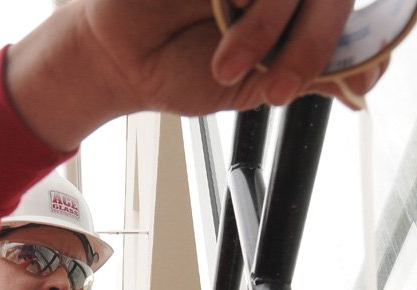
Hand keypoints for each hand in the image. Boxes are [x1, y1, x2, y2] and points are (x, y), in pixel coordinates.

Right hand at [6, 0, 384, 150]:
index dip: (341, 44)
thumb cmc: (179, 72)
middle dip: (308, 45)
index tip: (324, 84)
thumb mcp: (249, 87)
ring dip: (265, 27)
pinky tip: (220, 11)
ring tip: (226, 64)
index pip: (339, 12)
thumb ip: (306, 76)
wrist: (122, 63)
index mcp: (288, 11)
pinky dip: (241, 2)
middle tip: (275, 87)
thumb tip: (362, 84)